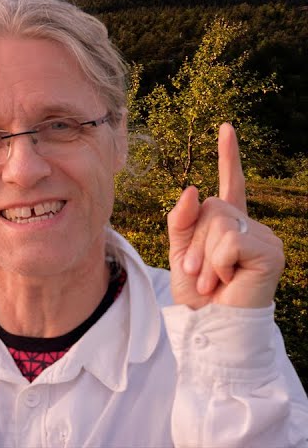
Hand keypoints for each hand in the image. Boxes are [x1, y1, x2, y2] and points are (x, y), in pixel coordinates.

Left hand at [167, 123, 285, 309]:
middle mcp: (249, 226)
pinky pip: (230, 240)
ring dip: (204, 255)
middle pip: (211, 207)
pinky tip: (228, 280)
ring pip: (219, 222)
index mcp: (228, 225)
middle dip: (195, 241)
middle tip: (200, 273)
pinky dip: (218, 262)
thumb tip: (193, 188)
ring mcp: (263, 237)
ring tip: (213, 279)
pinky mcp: (271, 251)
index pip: (229, 184)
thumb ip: (181, 220)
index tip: (226, 127)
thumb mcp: (180, 252)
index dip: (228, 156)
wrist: (212, 324)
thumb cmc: (198, 293)